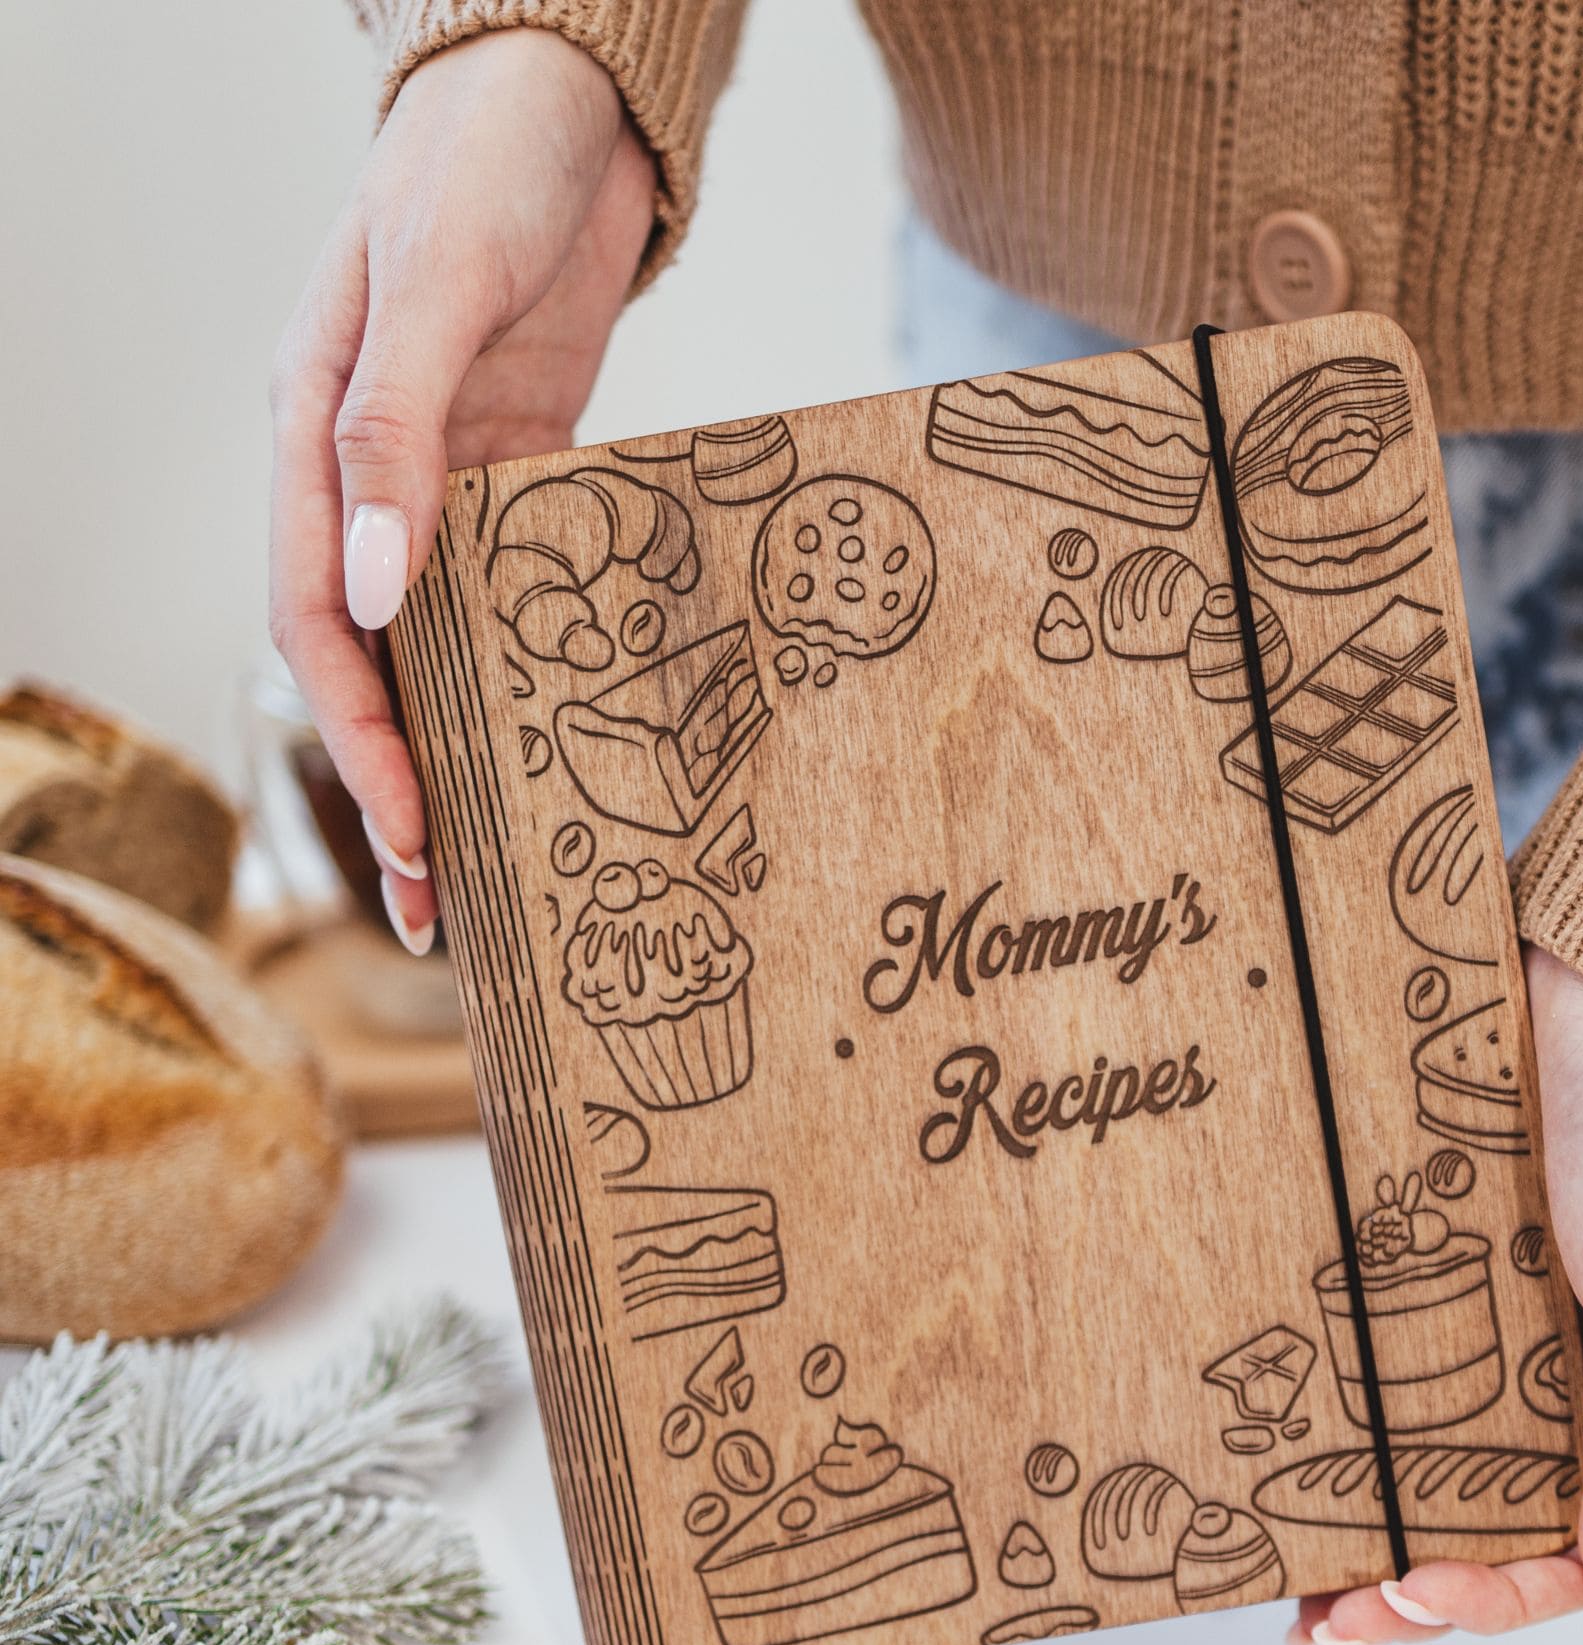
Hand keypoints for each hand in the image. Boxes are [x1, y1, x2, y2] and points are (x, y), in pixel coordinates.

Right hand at [268, 27, 655, 949]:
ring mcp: (444, 478)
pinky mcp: (519, 470)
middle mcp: (367, 474)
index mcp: (312, 436)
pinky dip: (529, 664)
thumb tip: (377, 587)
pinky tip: (564, 733)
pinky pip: (516, 590)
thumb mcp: (435, 287)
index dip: (361, 734)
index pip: (317, 620)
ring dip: (465, 744)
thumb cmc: (486, 164)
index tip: (410, 831)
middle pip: (372, 656)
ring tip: (502, 853)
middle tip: (446, 901)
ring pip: (439, 638)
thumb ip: (396, 430)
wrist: (568, 100)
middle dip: (402, 779)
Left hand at [1294, 946, 1582, 1644]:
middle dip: (1406, 1587)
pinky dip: (1352, 1424)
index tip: (1408, 1590)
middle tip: (1317, 1621)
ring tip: (1285, 1575)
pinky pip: (1395, 1371)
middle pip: (1488, 1525)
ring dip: (1367, 1523)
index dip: (1491, 1596)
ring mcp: (1504, 1332)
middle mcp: (1574, 1389)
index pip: (1573, 1555)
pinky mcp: (1448, 1273)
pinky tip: (1293, 1456)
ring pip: (1434, 1463)